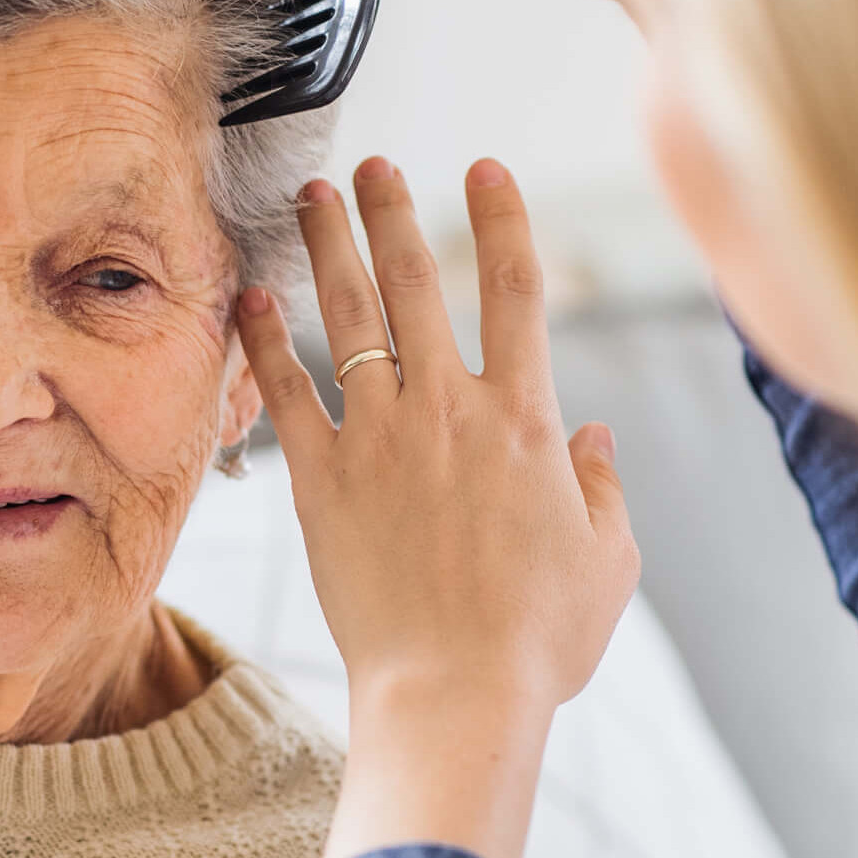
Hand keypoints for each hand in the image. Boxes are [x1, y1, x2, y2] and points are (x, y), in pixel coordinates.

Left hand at [236, 159, 638, 857]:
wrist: (455, 693)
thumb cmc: (539, 641)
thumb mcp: (608, 561)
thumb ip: (603, 488)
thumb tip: (598, 438)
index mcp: (528, 420)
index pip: (517, 289)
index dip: (501, 218)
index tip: (482, 168)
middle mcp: (451, 410)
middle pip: (417, 280)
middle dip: (393, 210)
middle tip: (373, 164)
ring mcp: (380, 439)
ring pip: (349, 316)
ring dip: (327, 246)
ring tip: (310, 195)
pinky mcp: (322, 480)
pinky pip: (287, 391)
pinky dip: (265, 339)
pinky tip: (249, 297)